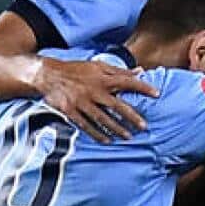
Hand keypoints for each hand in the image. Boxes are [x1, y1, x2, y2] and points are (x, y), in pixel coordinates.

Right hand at [36, 58, 158, 142]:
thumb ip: (120, 70)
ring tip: (128, 137)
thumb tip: (140, 71)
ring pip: (102, 118)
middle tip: (144, 126)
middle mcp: (93, 91)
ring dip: (116, 129)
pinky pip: (86, 125)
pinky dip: (97, 134)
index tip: (157, 94)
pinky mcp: (70, 111)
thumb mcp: (98, 65)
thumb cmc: (77, 69)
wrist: (47, 75)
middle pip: (116, 106)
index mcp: (102, 78)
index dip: (142, 87)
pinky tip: (107, 140)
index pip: (127, 82)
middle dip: (131, 117)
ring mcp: (81, 102)